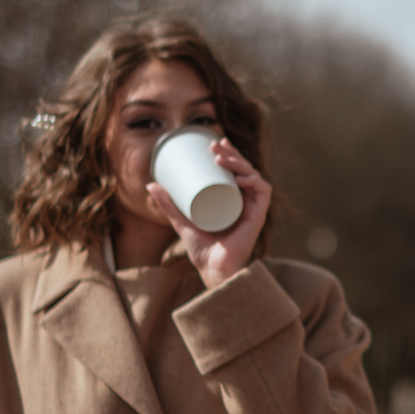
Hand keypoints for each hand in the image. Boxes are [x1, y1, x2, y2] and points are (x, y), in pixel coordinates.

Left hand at [146, 135, 272, 289]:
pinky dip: (255, 181)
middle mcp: (245, 202)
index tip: (215, 143)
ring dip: (240, 163)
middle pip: (245, 169)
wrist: (213, 270)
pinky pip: (263, 193)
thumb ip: (168, 205)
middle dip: (232, 154)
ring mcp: (253, 208)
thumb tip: (151, 184)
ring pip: (254, 176)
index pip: (236, 171)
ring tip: (221, 158)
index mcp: (233, 200)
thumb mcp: (181, 220)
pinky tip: (240, 177)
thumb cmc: (201, 250)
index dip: (229, 154)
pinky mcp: (258, 217)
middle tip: (214, 146)